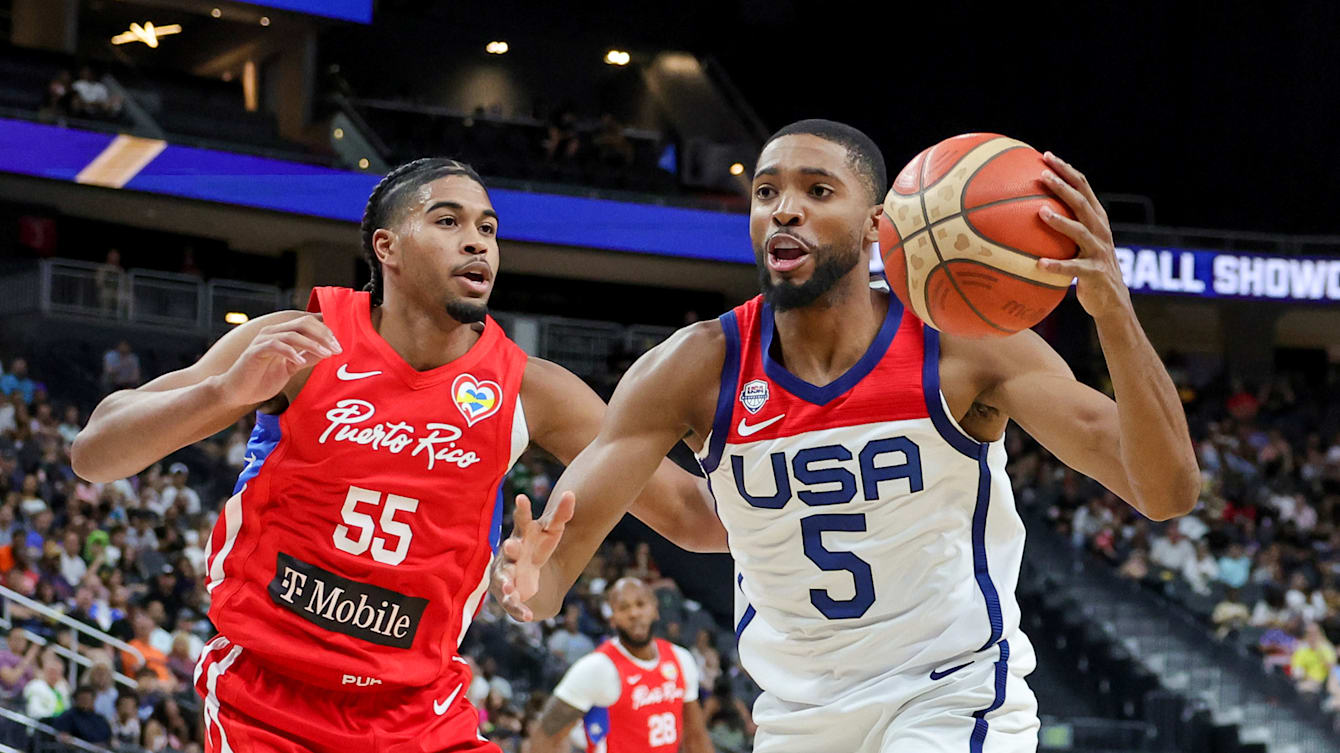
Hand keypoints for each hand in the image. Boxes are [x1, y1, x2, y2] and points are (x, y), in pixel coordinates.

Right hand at [219, 314, 341, 405]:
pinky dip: (291, 352)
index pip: (308, 323)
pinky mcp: (255, 351)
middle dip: (323, 335)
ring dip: (312, 343)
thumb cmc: (262, 379)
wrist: (236, 392)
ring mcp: (263, 340)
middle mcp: (273, 332)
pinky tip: (301, 362)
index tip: (340, 345)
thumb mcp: (291, 368)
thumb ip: (307, 358)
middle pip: (303, 323)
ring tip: (326, 355)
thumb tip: (328, 352)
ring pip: (292, 333)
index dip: (326, 331)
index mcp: (283, 334)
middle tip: (336, 349)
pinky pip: (275, 345)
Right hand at [490, 492, 575, 620]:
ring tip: (510, 588)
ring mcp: (506, 572)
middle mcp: (511, 551)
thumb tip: (570, 493)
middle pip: (509, 548)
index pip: (522, 519)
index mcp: (523, 533)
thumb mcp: (552, 530)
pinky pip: (511, 601)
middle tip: (511, 546)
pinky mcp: (508, 591)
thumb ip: (562, 513)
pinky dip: (518, 609)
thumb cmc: (539, 544)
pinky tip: (528, 616)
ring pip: (504, 578)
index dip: (522, 510)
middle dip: (510, 548)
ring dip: (506, 583)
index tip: (522, 497)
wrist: (529, 569)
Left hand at [1034, 152, 1132, 320]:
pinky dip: (1057, 265)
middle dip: (1063, 186)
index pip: (1083, 187)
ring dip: (1061, 221)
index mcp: (1096, 219)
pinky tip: (1039, 264)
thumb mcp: (1078, 244)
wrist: (1112, 301)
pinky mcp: (1095, 273)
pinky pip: (1073, 268)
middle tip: (1041, 175)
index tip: (1046, 156)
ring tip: (1040, 212)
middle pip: (1082, 202)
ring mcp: (1099, 251)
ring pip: (1080, 231)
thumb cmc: (1088, 269)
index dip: (1066, 170)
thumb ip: (1062, 227)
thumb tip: (1025, 212)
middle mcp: (1100, 230)